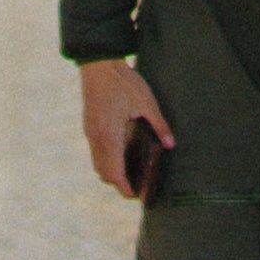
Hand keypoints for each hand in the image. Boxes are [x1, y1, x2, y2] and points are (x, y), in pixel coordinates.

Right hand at [78, 59, 174, 198]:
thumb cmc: (122, 81)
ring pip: (97, 163)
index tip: (135, 195)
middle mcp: (96, 138)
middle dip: (118, 184)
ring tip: (130, 174)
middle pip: (103, 173)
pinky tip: (121, 155)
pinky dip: (106, 160)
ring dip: (111, 172)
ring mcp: (90, 133)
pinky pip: (95, 152)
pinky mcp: (89, 126)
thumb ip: (159, 124)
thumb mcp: (146, 102)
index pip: (114, 172)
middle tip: (137, 187)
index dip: (124, 187)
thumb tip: (171, 144)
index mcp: (109, 135)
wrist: (98, 64)